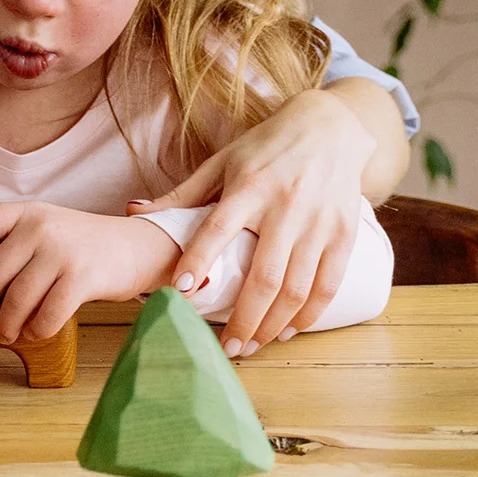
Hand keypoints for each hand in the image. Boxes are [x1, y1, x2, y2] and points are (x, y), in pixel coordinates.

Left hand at [0, 203, 182, 344]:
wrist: (137, 246)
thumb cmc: (82, 245)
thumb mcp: (47, 228)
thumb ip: (16, 243)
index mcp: (28, 212)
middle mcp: (42, 226)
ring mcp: (63, 250)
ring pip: (18, 297)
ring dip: (6, 323)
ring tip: (5, 334)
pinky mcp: (83, 277)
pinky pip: (47, 313)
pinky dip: (36, 329)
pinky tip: (34, 333)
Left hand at [127, 88, 374, 355]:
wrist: (330, 127)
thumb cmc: (265, 146)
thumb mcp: (222, 161)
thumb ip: (183, 194)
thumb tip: (133, 211)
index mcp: (249, 186)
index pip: (218, 229)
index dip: (198, 260)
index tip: (179, 292)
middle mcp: (285, 206)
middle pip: (264, 276)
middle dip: (244, 319)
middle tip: (226, 349)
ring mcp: (318, 222)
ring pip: (296, 288)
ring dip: (273, 325)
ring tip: (251, 345)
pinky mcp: (345, 233)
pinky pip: (327, 284)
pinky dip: (308, 314)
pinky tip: (287, 330)